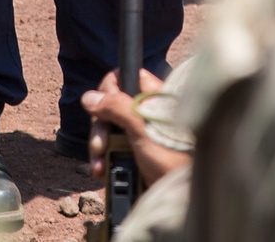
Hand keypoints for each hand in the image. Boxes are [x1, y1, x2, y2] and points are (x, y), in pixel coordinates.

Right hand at [82, 68, 191, 187]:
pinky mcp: (135, 154)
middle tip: (100, 145)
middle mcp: (144, 112)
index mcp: (151, 96)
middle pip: (110, 107)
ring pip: (109, 131)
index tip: (105, 110)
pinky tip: (102, 171)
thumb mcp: (143, 128)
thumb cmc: (173, 157)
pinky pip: (112, 151)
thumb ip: (117, 108)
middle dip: (100, 127)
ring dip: (99, 148)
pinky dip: (105, 161)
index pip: (123, 78)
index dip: (109, 91)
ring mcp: (139, 134)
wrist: (185, 195)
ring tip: (100, 166)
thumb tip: (89, 97)